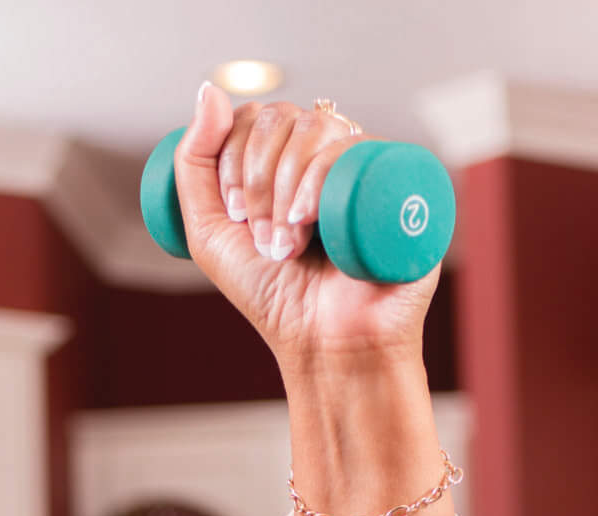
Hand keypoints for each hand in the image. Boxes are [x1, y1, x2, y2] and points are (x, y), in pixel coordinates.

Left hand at [175, 85, 437, 375]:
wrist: (327, 344)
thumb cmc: (273, 296)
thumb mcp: (210, 229)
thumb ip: (194, 162)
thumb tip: (209, 89)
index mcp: (287, 161)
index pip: (255, 116)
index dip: (233, 157)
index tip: (234, 214)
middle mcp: (328, 156)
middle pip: (283, 118)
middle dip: (257, 178)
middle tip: (263, 239)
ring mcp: (365, 167)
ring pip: (318, 129)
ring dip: (285, 187)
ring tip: (287, 245)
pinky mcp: (403, 184)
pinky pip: (357, 149)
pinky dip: (320, 179)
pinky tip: (309, 220)